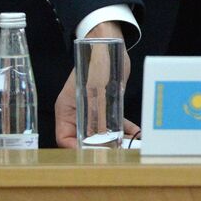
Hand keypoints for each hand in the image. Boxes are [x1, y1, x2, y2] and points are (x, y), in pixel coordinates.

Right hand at [55, 22, 134, 148]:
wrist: (109, 43)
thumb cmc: (96, 63)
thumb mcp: (95, 92)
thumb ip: (98, 116)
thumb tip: (103, 140)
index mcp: (67, 110)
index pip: (65, 137)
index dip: (76, 149)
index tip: (92, 156)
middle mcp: (79, 112)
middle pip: (85, 138)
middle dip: (99, 149)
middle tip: (113, 155)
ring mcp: (93, 109)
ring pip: (102, 133)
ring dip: (114, 140)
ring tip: (128, 148)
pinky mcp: (108, 105)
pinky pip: (114, 123)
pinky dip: (123, 129)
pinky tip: (135, 133)